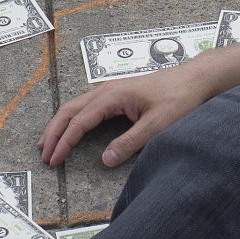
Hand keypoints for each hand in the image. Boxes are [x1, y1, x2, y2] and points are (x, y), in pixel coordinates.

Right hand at [40, 65, 212, 168]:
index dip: (64, 141)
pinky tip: (72, 129)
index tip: (54, 159)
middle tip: (43, 154)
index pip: (79, 121)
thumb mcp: (157, 125)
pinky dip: (73, 119)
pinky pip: (87, 106)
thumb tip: (105, 159)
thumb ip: (130, 143)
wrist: (196, 79)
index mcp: (112, 96)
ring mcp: (111, 91)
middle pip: (70, 111)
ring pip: (76, 107)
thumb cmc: (179, 98)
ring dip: (61, 125)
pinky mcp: (118, 94)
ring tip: (48, 143)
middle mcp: (107, 91)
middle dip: (54, 133)